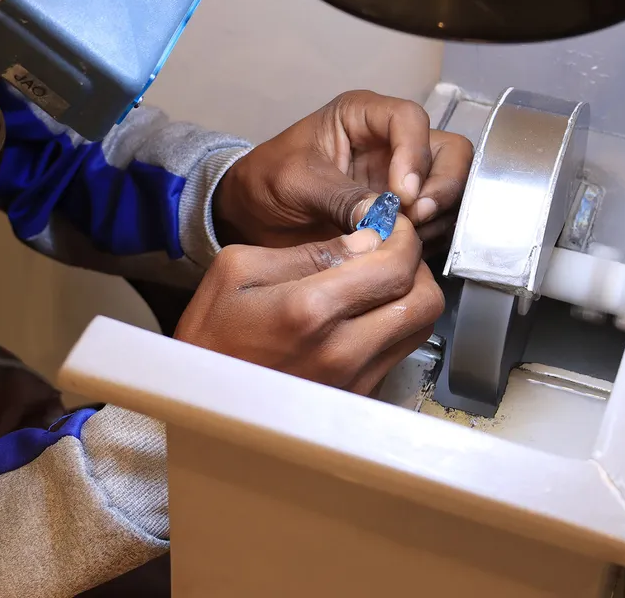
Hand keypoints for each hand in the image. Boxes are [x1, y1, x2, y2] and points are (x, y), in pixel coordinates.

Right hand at [176, 215, 443, 395]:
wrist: (199, 397)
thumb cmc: (211, 329)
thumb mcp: (239, 268)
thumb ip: (307, 252)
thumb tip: (367, 241)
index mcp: (310, 309)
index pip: (395, 267)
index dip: (404, 237)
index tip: (391, 225)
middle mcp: (342, 351)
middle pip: (425, 302)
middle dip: (415, 267)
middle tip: (389, 252)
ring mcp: (353, 382)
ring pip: (419, 330)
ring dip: (408, 297)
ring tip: (376, 282)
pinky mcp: (355, 399)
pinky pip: (397, 354)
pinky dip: (391, 327)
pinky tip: (361, 315)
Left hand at [213, 91, 472, 249]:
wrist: (251, 217)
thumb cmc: (265, 182)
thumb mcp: (295, 183)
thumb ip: (339, 196)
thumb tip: (385, 217)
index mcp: (362, 117)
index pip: (409, 119)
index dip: (414, 153)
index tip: (402, 193)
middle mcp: (390, 144)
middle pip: (448, 152)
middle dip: (439, 187)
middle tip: (415, 218)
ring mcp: (400, 179)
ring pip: (449, 189)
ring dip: (436, 217)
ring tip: (401, 239)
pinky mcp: (402, 213)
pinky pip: (436, 222)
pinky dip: (428, 238)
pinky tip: (402, 250)